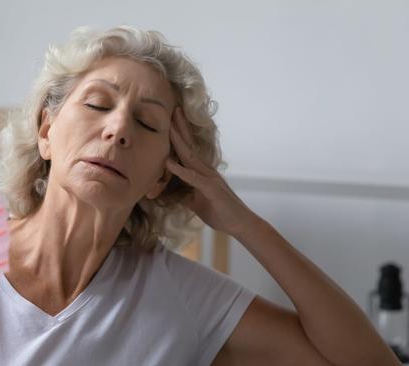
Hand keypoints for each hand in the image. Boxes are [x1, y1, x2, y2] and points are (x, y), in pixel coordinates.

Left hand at [166, 107, 263, 237]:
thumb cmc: (219, 212)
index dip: (179, 135)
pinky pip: (193, 177)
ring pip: (190, 156)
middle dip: (180, 128)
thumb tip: (168, 191)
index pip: (188, 150)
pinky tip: (169, 162)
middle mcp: (206, 170)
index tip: (170, 120)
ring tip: (169, 126)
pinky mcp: (211, 189)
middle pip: (190, 146)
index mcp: (202, 172)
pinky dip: (180, 170)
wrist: (240, 224)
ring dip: (179, 141)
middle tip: (171, 109)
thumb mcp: (195, 202)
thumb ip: (183, 193)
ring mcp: (209, 178)